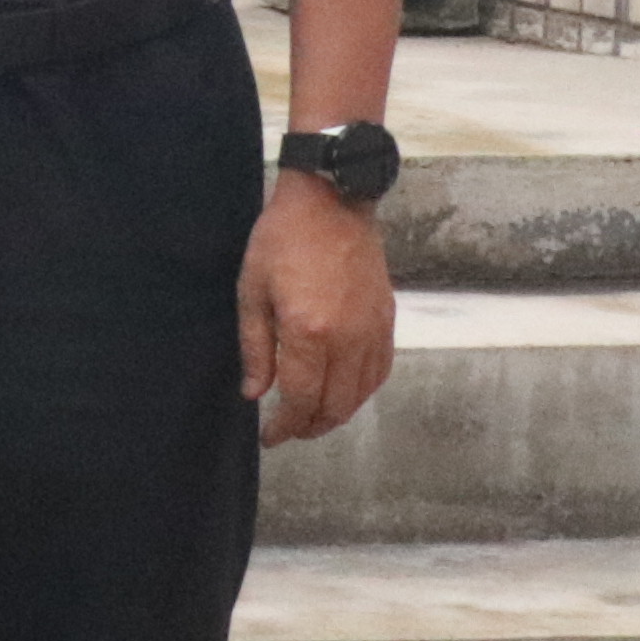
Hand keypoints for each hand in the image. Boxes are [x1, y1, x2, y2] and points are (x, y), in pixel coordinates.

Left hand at [239, 180, 394, 442]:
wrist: (331, 204)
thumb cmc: (282, 241)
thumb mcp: (251, 291)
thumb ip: (255, 348)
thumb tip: (255, 394)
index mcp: (309, 332)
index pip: (301, 399)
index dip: (285, 426)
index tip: (269, 436)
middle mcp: (348, 338)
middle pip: (336, 406)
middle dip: (310, 427)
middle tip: (287, 431)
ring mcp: (374, 331)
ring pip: (361, 395)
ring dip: (337, 415)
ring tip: (311, 418)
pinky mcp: (387, 322)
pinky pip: (379, 372)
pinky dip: (361, 392)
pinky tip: (342, 393)